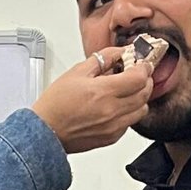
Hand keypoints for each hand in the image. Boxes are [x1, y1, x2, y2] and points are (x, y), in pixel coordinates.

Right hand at [32, 47, 153, 153]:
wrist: (45, 131)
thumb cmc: (55, 104)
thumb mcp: (76, 72)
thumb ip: (102, 59)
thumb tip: (119, 52)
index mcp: (103, 91)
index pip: (139, 78)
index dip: (144, 68)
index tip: (141, 64)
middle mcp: (112, 111)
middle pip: (145, 94)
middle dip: (145, 81)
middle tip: (137, 74)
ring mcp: (113, 126)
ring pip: (142, 110)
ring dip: (140, 98)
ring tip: (128, 91)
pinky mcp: (111, 137)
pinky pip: (130, 123)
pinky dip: (129, 113)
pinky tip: (118, 106)